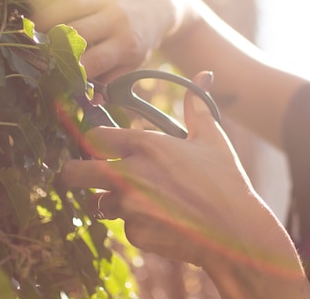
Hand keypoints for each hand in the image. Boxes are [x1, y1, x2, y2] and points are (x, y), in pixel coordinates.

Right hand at [32, 0, 197, 82]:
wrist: (162, 4)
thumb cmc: (142, 37)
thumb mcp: (136, 61)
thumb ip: (114, 79)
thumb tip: (93, 101)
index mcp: (126, 44)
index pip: (96, 60)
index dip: (74, 70)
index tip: (55, 76)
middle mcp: (117, 20)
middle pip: (80, 32)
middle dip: (57, 43)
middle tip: (38, 52)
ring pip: (74, 4)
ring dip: (50, 15)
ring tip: (33, 27)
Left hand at [59, 72, 309, 297]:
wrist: (236, 231)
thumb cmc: (225, 180)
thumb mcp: (212, 138)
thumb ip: (197, 106)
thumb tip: (205, 74)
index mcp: (146, 145)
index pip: (94, 136)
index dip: (97, 141)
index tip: (102, 145)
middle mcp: (130, 175)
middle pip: (73, 173)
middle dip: (74, 173)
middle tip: (87, 175)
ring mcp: (130, 208)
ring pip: (97, 204)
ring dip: (111, 201)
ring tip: (142, 199)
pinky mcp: (136, 234)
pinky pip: (125, 227)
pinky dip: (138, 224)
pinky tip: (163, 219)